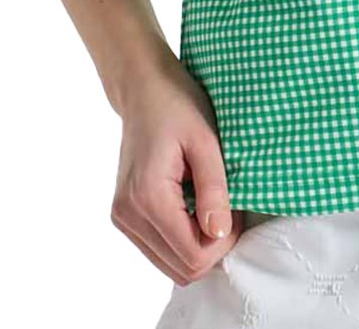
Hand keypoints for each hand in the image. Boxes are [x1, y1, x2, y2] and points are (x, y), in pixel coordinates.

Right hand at [109, 54, 242, 283]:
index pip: (192, 256)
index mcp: (147, 197)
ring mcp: (122, 219)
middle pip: (181, 269)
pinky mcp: (124, 216)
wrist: (144, 89)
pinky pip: (159, 250)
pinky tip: (194, 206)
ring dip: (197, 245)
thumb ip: (214, 189)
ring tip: (211, 204)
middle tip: (227, 207)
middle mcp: (127, 215)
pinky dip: (182, 238)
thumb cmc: (178, 104)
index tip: (236, 209)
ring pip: (170, 265)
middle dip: (213, 247)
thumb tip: (220, 234)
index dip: (223, 242)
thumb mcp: (206, 140)